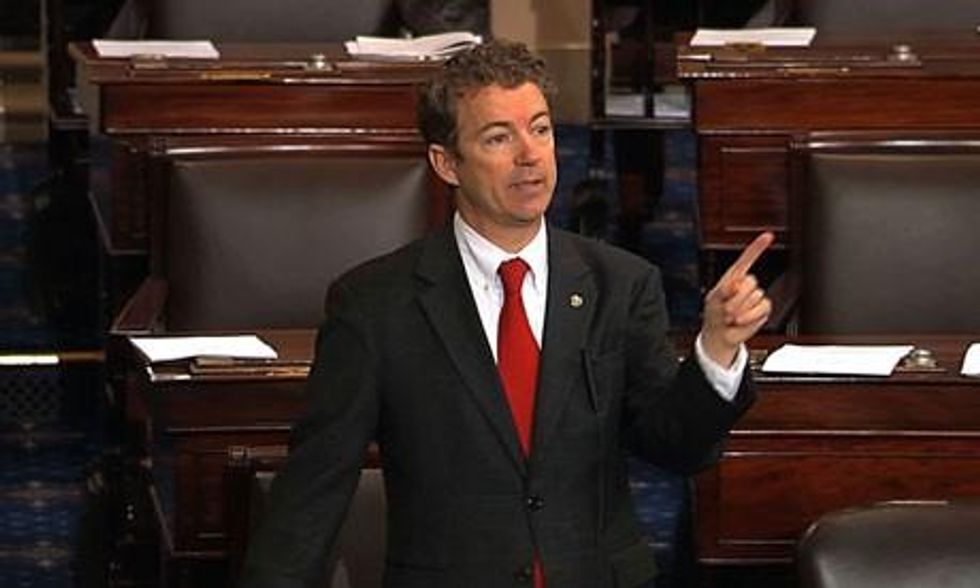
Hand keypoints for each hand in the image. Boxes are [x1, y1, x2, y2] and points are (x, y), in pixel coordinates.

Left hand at [701, 232, 773, 366]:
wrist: (720, 334)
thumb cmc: (714, 314)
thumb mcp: (713, 300)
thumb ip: (723, 290)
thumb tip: (736, 284)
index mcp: (734, 277)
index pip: (747, 259)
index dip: (758, 247)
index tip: (768, 236)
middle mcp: (747, 285)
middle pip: (750, 281)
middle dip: (736, 297)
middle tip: (726, 308)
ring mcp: (756, 297)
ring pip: (755, 296)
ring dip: (740, 309)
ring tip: (731, 315)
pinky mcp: (763, 309)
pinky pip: (762, 308)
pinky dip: (750, 316)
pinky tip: (740, 320)